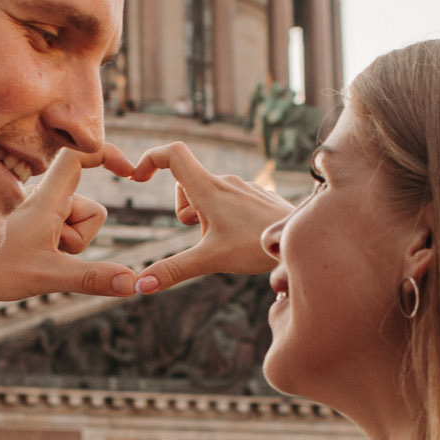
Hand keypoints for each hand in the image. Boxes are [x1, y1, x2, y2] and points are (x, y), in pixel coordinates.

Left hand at [0, 145, 146, 300]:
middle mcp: (40, 195)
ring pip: (72, 223)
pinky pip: (55, 229)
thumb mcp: (47, 276)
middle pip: (90, 208)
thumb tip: (133, 284)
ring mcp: (31, 208)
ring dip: (64, 245)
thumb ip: (91, 278)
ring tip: (32, 257)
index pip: (81, 155)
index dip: (108, 154)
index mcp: (47, 197)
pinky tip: (26, 258)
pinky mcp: (23, 219)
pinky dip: (52, 246)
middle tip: (47, 253)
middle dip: (81, 236)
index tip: (130, 170)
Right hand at [119, 140, 282, 291]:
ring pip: (206, 194)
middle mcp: (224, 181)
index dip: (149, 159)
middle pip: (185, 182)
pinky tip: (241, 236)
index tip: (138, 178)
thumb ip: (173, 270)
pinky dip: (222, 216)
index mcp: (207, 189)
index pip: (172, 154)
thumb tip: (140, 285)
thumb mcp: (210, 260)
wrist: (301, 239)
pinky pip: (227, 200)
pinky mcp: (254, 196)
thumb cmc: (256, 246)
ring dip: (203, 215)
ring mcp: (241, 187)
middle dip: (183, 209)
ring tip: (225, 239)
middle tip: (202, 235)